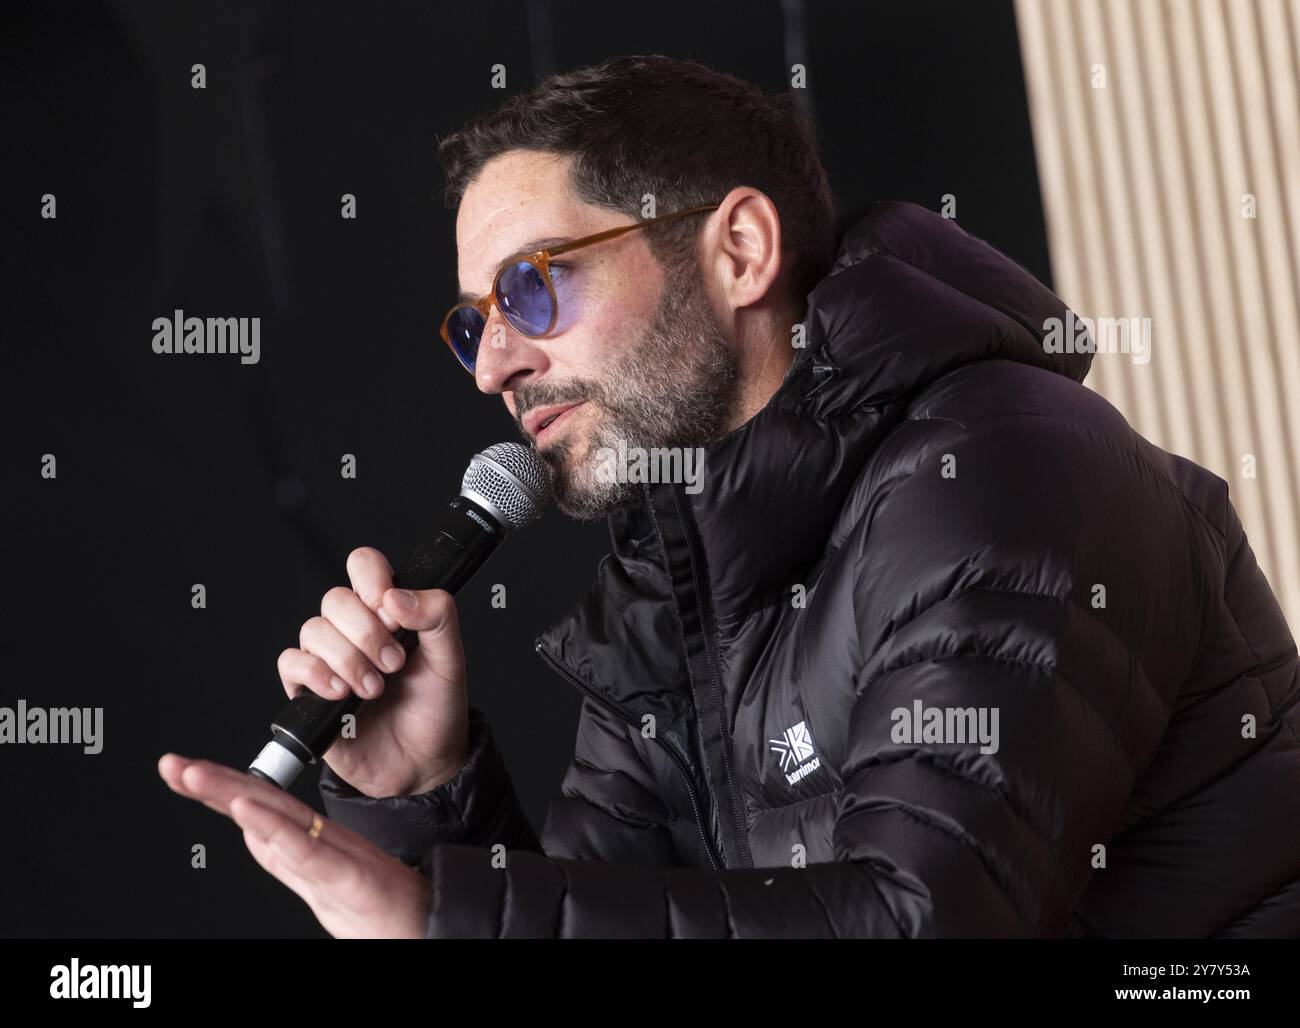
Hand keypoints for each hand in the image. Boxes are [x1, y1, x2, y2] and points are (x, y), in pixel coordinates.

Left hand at [158, 753, 431, 938]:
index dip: (220, 789)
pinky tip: (248, 813)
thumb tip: (253, 833)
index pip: (257, 812)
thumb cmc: (388, 913)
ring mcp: (337, 861)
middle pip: (261, 807)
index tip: (184, 771)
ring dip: (233, 794)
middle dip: (214, 784)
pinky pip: (310, 854)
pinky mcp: (355, 880)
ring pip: (279, 820)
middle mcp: (322, 845)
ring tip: (194, 775)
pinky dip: (277, 830)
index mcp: (313, 846)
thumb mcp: (327, 888)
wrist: (440, 929)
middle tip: (173, 764)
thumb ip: (291, 859)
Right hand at [276, 546, 469, 796]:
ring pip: (313, 630)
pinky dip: (315, 674)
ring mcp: (328, 658)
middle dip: (366, 631)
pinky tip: (341, 692)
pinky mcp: (307, 690)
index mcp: (387, 611)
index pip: (364, 566)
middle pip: (335, 598)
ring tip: (375, 688)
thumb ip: (437, 616)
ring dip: (347, 659)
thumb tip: (396, 596)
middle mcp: (353, 630)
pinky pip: (291, 663)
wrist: (422, 764)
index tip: (392, 610)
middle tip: (394, 663)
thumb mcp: (451, 659)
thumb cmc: (435, 709)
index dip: (372, 579)